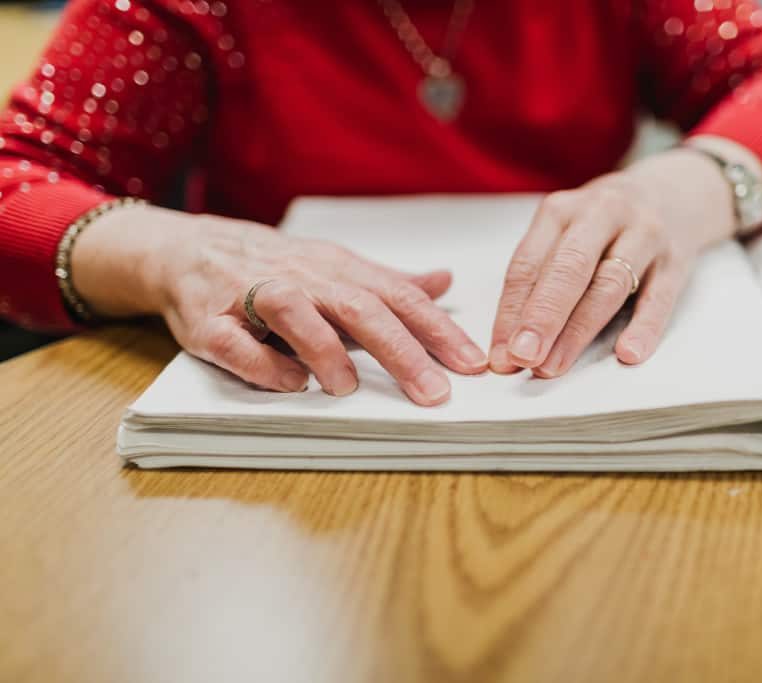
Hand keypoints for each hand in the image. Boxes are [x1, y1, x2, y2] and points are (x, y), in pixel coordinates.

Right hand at [73, 206, 486, 404]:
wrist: (186, 249)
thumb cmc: (273, 265)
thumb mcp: (335, 267)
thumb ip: (388, 282)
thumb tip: (445, 282)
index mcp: (337, 268)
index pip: (397, 296)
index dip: (437, 329)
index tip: (472, 363)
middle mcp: (300, 277)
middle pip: (357, 306)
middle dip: (400, 350)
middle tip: (433, 392)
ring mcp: (251, 296)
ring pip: (293, 312)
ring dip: (323, 349)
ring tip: (349, 388)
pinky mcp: (208, 322)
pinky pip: (234, 342)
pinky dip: (262, 364)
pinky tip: (290, 385)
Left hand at [489, 146, 747, 377]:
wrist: (672, 191)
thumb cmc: (602, 225)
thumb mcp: (566, 233)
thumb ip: (539, 280)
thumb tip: (508, 345)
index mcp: (561, 210)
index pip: (528, 264)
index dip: (510, 311)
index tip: (499, 354)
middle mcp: (602, 214)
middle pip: (568, 269)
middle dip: (542, 317)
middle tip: (522, 357)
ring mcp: (643, 234)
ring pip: (609, 285)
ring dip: (579, 331)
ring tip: (556, 366)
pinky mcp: (677, 258)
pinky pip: (661, 296)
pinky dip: (644, 326)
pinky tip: (628, 353)